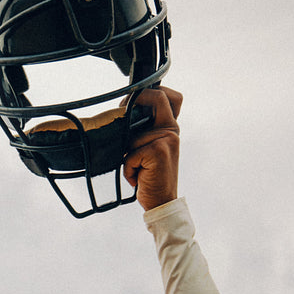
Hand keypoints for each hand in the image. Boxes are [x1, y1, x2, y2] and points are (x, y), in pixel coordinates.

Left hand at [122, 86, 182, 210]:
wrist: (162, 201)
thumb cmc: (151, 176)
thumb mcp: (148, 150)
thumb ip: (142, 132)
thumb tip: (121, 117)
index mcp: (170, 128)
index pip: (171, 97)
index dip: (151, 92)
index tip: (133, 101)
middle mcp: (172, 131)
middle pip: (156, 98)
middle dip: (133, 102)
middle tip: (122, 115)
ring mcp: (166, 140)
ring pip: (133, 134)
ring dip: (127, 154)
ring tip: (137, 168)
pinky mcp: (158, 151)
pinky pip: (130, 154)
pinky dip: (128, 168)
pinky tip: (138, 177)